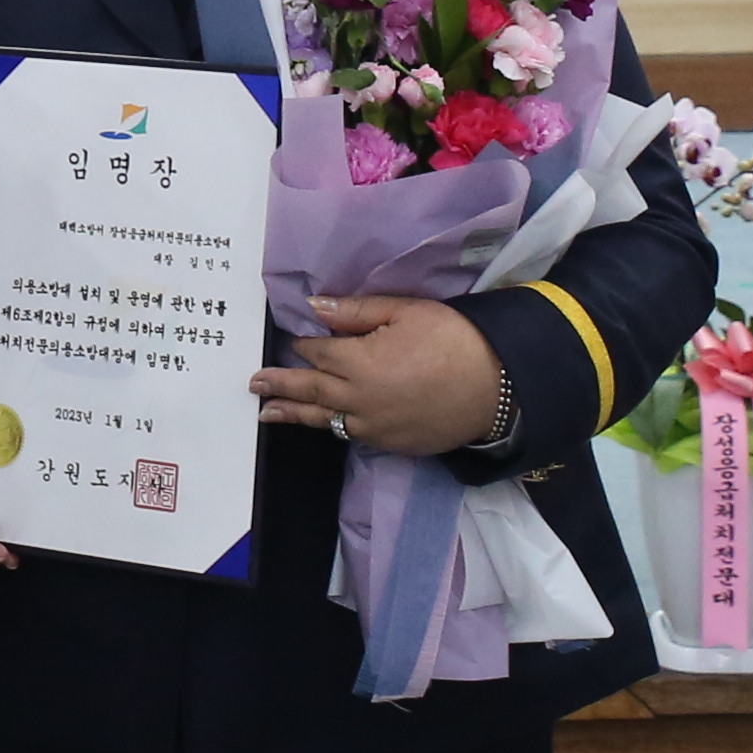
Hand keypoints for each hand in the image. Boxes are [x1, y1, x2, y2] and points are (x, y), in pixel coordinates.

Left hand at [256, 293, 507, 457]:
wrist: (498, 388)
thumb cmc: (454, 340)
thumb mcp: (406, 312)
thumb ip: (356, 312)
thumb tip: (314, 308)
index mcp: (358, 363)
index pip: (318, 353)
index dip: (304, 345)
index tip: (291, 339)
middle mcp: (358, 400)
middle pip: (311, 390)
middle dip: (280, 386)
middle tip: (254, 384)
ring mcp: (374, 427)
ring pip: (326, 419)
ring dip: (296, 414)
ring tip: (268, 413)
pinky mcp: (392, 444)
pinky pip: (354, 435)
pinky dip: (334, 427)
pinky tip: (325, 422)